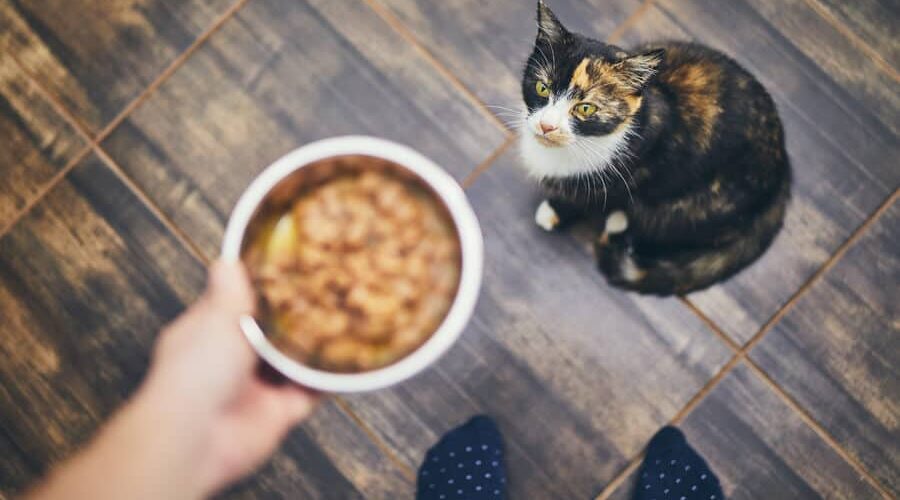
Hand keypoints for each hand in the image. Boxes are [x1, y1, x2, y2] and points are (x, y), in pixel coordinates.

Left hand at [29, 260, 317, 499]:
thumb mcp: (215, 317)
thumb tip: (227, 260)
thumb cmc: (194, 373)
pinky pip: (312, 390)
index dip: (261, 286)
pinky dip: (330, 378)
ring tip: (345, 315)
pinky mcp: (280, 411)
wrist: (196, 437)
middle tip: (327, 288)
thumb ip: (229, 291)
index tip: (289, 266)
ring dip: (316, 344)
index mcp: (210, 331)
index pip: (236, 302)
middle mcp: (234, 358)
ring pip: (294, 360)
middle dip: (296, 314)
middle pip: (272, 331)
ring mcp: (258, 386)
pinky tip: (349, 357)